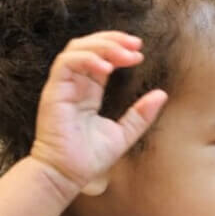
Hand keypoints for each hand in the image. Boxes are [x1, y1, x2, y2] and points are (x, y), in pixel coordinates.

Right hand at [29, 31, 167, 198]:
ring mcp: (62, 86)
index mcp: (89, 91)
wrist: (68, 175)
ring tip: (126, 53)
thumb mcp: (124, 134)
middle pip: (89, 47)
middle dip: (113, 40)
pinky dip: (87, 59)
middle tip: (136, 44)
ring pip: (76, 49)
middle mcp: (75, 85)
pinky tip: (107, 67)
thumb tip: (161, 94)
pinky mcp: (53, 92)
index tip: (140, 53)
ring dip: (103, 45)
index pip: (101, 58)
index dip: (119, 50)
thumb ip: (140, 115)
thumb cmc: (90, 158)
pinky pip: (66, 64)